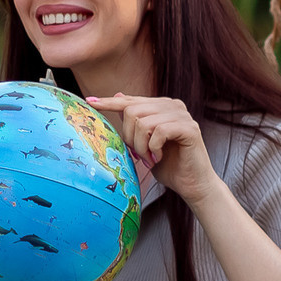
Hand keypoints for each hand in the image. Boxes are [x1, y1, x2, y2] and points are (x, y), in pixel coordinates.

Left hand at [86, 94, 216, 204]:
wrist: (192, 185)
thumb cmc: (168, 166)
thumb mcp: (144, 143)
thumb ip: (134, 122)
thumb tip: (118, 95)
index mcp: (161, 106)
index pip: (130, 101)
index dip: (109, 102)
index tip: (89, 101)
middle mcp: (173, 105)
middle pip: (132, 111)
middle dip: (129, 137)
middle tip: (138, 155)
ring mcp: (183, 114)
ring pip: (143, 122)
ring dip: (141, 146)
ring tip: (149, 158)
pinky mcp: (189, 128)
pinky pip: (158, 132)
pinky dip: (153, 148)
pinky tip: (159, 157)